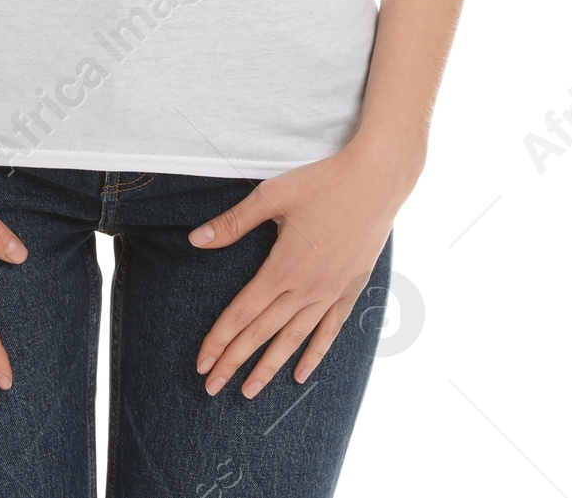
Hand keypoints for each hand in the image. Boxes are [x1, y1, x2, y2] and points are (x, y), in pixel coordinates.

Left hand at [187, 140, 417, 397]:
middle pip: (262, 334)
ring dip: (269, 367)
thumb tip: (195, 240)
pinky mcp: (350, 290)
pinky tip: (300, 374)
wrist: (376, 180)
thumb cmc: (321, 182)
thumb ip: (233, 223)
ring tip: (249, 391)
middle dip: (234, 362)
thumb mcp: (271, 196)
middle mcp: (306, 289)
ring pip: (293, 340)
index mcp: (282, 268)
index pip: (242, 313)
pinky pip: (329, 332)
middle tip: (212, 388)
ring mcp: (330, 293)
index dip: (219, 340)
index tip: (202, 363)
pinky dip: (313, 355)